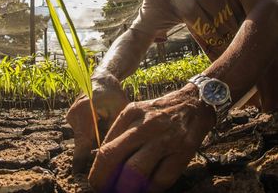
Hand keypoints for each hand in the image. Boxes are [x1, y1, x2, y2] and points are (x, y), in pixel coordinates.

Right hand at [66, 75, 128, 172]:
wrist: (101, 78)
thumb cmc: (113, 93)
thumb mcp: (119, 111)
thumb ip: (114, 132)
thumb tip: (111, 152)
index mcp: (84, 111)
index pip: (82, 144)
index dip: (83, 161)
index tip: (83, 174)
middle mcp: (73, 115)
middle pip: (83, 144)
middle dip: (94, 150)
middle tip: (107, 145)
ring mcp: (70, 117)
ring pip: (83, 139)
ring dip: (94, 141)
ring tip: (105, 127)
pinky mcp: (72, 119)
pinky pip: (82, 134)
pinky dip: (91, 135)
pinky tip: (100, 124)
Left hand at [88, 84, 215, 192]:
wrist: (194, 104)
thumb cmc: (159, 111)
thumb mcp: (137, 112)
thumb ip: (120, 131)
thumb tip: (103, 159)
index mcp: (131, 113)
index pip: (106, 146)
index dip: (97, 169)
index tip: (95, 181)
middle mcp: (145, 125)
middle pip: (114, 156)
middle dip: (103, 178)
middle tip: (100, 189)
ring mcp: (164, 139)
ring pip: (135, 171)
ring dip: (124, 187)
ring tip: (121, 192)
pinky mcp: (182, 152)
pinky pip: (161, 179)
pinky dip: (150, 190)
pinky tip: (144, 191)